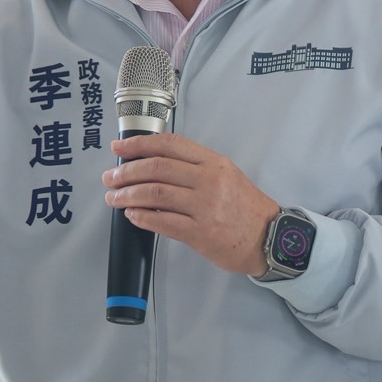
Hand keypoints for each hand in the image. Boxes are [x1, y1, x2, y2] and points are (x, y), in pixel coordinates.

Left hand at [102, 133, 280, 275]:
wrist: (269, 237)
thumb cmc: (245, 207)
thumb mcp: (226, 175)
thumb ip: (194, 167)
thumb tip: (153, 163)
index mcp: (213, 163)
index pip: (170, 145)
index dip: (140, 144)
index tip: (120, 148)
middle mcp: (209, 181)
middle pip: (157, 168)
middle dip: (126, 171)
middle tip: (111, 177)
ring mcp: (205, 207)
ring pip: (155, 193)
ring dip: (128, 195)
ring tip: (115, 198)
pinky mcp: (201, 233)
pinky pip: (163, 222)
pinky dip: (142, 217)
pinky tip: (132, 216)